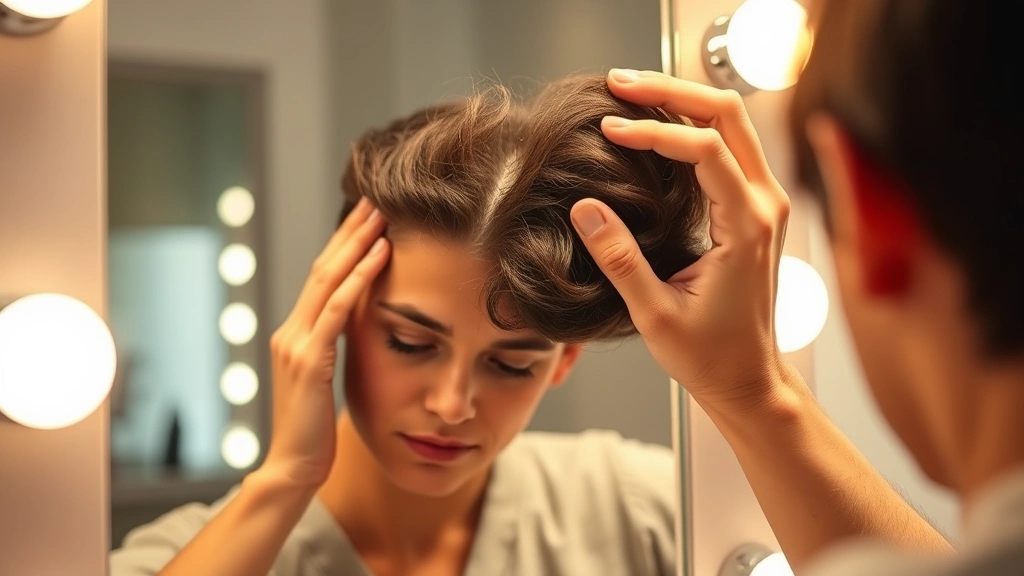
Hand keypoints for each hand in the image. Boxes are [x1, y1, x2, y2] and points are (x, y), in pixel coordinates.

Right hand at [260, 198, 389, 489]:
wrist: (294, 468)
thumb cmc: (316, 431)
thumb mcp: (325, 381)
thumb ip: (332, 350)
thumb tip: (356, 327)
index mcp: (295, 334)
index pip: (322, 277)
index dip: (343, 244)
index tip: (367, 216)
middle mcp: (290, 331)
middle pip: (323, 267)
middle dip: (350, 231)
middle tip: (375, 198)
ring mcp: (296, 344)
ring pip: (329, 279)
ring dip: (357, 243)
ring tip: (382, 215)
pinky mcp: (309, 360)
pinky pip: (337, 309)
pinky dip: (360, 278)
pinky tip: (381, 255)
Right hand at [571, 69, 791, 411]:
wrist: (747, 378)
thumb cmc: (709, 355)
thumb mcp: (654, 315)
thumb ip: (619, 260)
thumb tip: (585, 209)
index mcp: (747, 227)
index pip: (705, 151)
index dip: (655, 131)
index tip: (610, 129)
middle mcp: (765, 204)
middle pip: (729, 114)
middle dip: (672, 90)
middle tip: (619, 84)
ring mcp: (764, 201)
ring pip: (732, 122)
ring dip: (683, 100)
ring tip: (630, 92)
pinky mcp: (754, 206)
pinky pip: (728, 145)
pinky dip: (692, 124)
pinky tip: (654, 123)